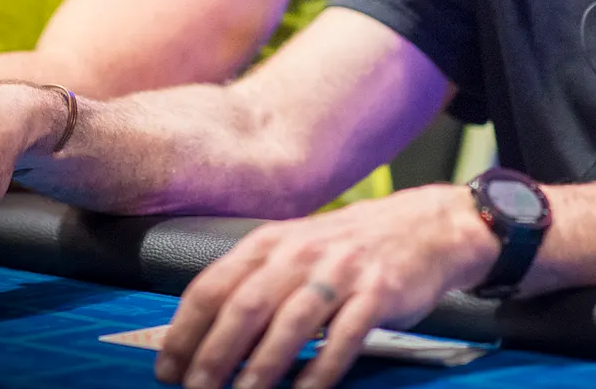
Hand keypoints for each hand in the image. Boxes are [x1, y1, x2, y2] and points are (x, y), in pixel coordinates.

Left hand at [154, 184, 498, 388]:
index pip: (213, 285)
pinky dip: (320, 371)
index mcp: (272, 241)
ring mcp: (342, 271)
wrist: (428, 226)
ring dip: (260, 370)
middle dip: (213, 356)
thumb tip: (202, 334)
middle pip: (245, 306)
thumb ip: (254, 281)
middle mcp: (302, 252)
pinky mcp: (379, 292)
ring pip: (291, 324)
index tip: (167, 369)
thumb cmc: (352, 247)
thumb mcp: (295, 248)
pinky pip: (344, 337)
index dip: (184, 332)